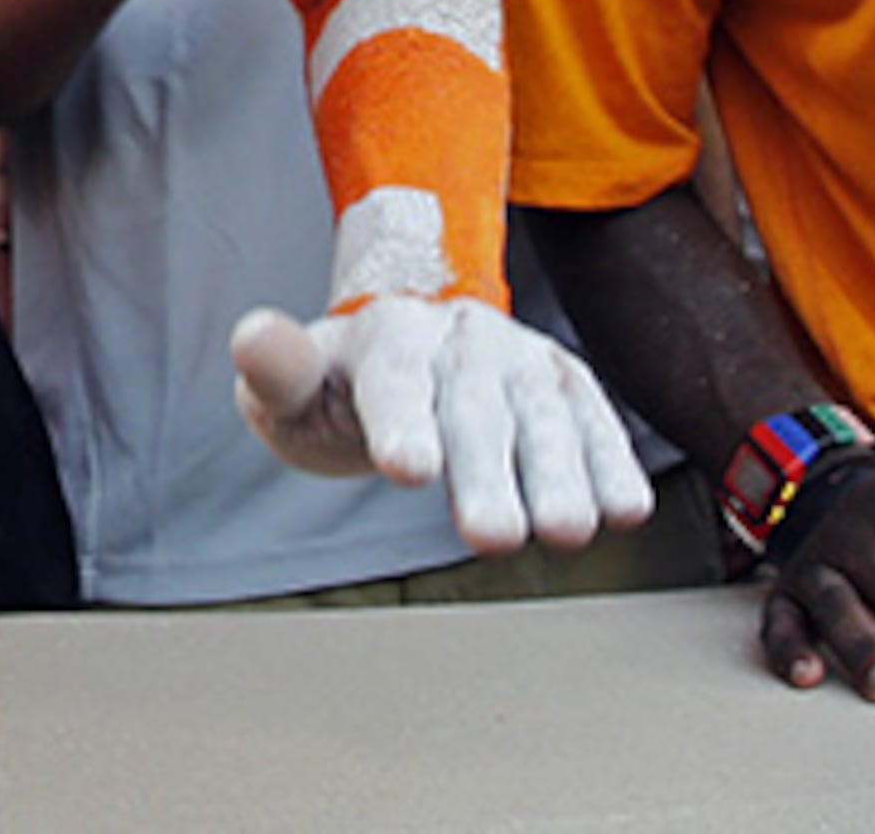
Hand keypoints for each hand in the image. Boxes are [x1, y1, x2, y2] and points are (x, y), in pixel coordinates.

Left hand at [230, 296, 655, 554]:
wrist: (407, 342)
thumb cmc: (340, 387)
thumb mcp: (294, 386)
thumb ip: (277, 371)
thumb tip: (251, 335)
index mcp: (387, 336)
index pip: (393, 383)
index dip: (401, 423)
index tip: (406, 469)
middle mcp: (461, 339)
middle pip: (474, 410)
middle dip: (487, 473)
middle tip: (493, 538)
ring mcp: (519, 358)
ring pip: (543, 417)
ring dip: (560, 475)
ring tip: (567, 534)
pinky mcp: (564, 382)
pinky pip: (592, 420)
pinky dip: (611, 462)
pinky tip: (624, 510)